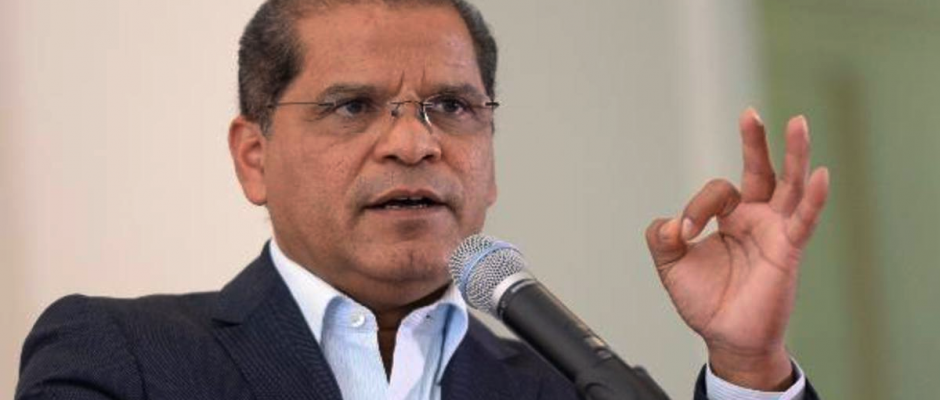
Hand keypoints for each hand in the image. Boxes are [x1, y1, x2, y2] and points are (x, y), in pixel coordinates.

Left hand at [645, 109, 829, 390]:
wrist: (726, 338)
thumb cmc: (705, 301)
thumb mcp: (671, 266)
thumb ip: (661, 239)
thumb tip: (670, 224)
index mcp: (730, 217)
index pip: (717, 192)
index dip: (697, 208)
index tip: (683, 233)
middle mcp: (755, 218)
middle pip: (760, 171)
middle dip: (756, 142)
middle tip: (750, 114)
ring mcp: (774, 231)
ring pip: (789, 185)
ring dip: (795, 155)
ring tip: (798, 123)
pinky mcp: (788, 250)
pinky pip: (804, 220)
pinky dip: (814, 199)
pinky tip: (821, 175)